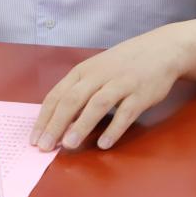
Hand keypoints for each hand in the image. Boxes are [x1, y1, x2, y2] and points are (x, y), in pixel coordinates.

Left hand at [30, 26, 187, 151]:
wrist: (161, 49)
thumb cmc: (123, 64)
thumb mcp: (96, 71)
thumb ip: (79, 93)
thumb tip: (59, 123)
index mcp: (83, 71)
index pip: (57, 95)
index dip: (44, 118)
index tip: (34, 139)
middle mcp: (99, 75)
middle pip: (72, 100)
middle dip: (56, 124)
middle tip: (45, 147)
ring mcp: (121, 83)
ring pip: (97, 104)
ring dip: (81, 125)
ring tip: (69, 145)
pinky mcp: (141, 93)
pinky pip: (126, 112)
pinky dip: (114, 128)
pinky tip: (104, 144)